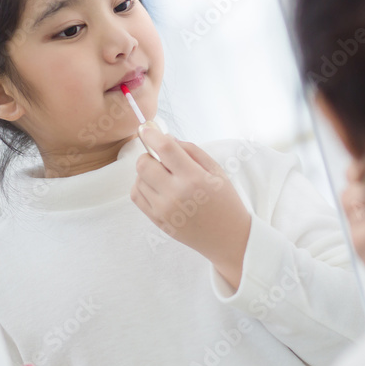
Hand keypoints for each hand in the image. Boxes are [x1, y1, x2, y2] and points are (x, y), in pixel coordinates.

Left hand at [131, 128, 251, 289]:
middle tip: (162, 160)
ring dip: (147, 172)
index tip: (146, 128)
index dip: (152, 134)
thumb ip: (191, 150)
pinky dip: (142, 186)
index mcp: (194, 178)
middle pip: (144, 164)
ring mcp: (164, 210)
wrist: (228, 237)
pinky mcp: (157, 221)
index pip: (165, 148)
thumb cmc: (225, 201)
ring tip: (164, 177)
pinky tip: (156, 187)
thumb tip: (165, 137)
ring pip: (138, 179)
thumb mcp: (216, 170)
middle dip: (149, 156)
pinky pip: (136, 196)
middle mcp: (176, 194)